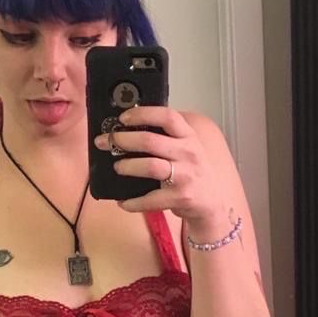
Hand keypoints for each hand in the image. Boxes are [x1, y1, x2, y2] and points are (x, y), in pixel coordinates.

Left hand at [93, 105, 229, 231]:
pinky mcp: (180, 198)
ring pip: (150, 166)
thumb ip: (166, 136)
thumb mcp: (186, 147)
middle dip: (123, 140)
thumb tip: (128, 128)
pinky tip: (123, 201)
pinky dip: (133, 202)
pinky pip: (151, 199)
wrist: (211, 202)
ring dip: (128, 166)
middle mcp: (188, 153)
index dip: (143, 114)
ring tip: (117, 167)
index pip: (167, 117)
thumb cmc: (192, 171)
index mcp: (188, 137)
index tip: (123, 118)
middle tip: (106, 142)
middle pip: (150, 141)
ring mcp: (185, 176)